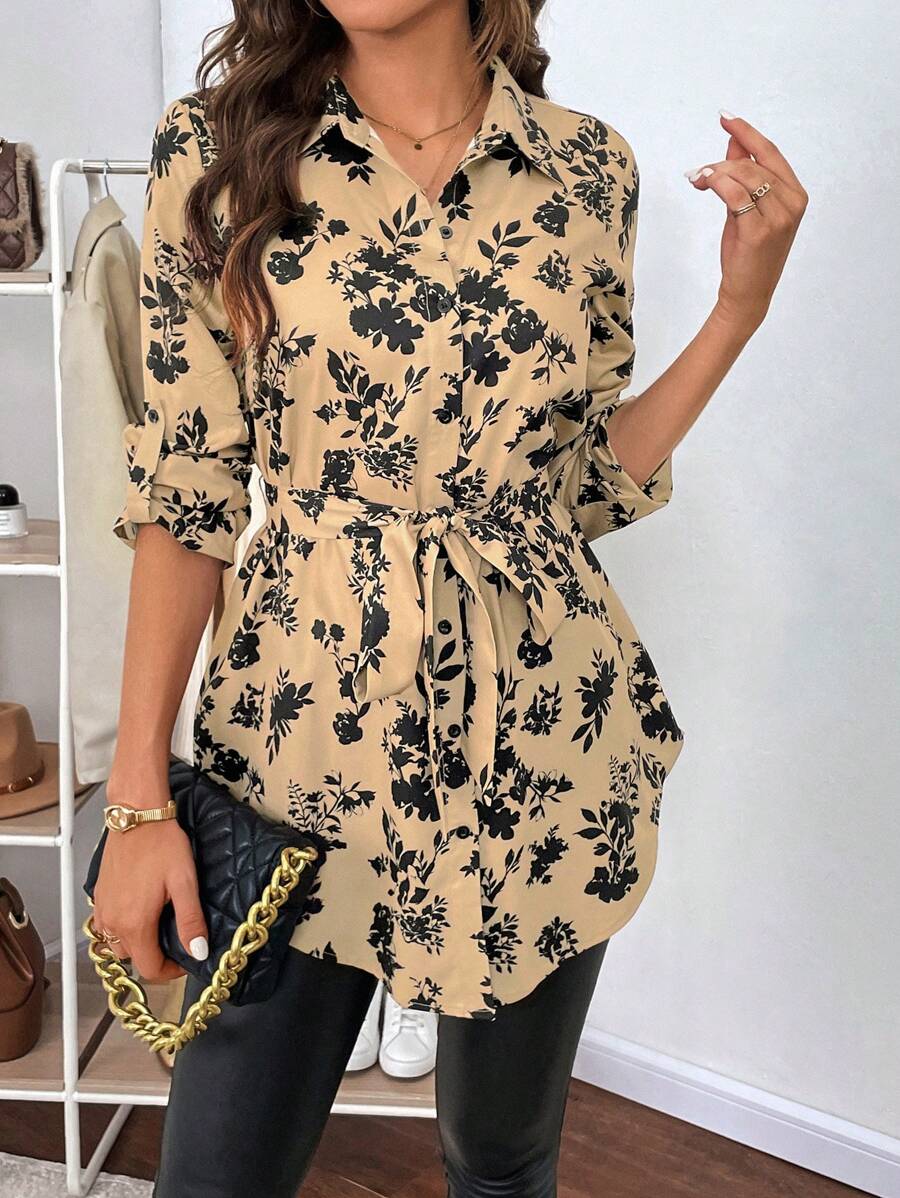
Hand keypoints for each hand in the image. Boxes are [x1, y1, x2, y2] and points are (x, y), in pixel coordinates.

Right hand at [91, 775, 208, 983]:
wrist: (138, 816)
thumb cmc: (162, 845)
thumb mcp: (184, 883)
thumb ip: (190, 920)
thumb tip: (198, 952)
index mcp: (135, 923)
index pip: (149, 968)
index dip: (170, 971)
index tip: (185, 959)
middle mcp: (113, 921)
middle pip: (132, 958)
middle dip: (154, 955)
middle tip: (174, 938)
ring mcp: (103, 908)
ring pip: (116, 944)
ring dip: (136, 943)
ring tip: (157, 925)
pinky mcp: (99, 896)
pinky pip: (106, 926)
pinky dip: (121, 928)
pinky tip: (138, 910)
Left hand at [685, 111, 807, 331]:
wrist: (747, 294)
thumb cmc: (747, 253)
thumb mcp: (746, 208)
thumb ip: (743, 176)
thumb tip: (735, 143)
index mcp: (795, 194)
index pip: (771, 153)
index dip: (748, 133)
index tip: (726, 117)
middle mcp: (792, 203)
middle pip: (754, 163)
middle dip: (722, 162)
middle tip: (697, 172)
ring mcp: (779, 217)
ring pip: (743, 176)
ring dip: (714, 173)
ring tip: (697, 179)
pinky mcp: (759, 231)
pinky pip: (734, 194)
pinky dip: (715, 183)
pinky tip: (702, 183)